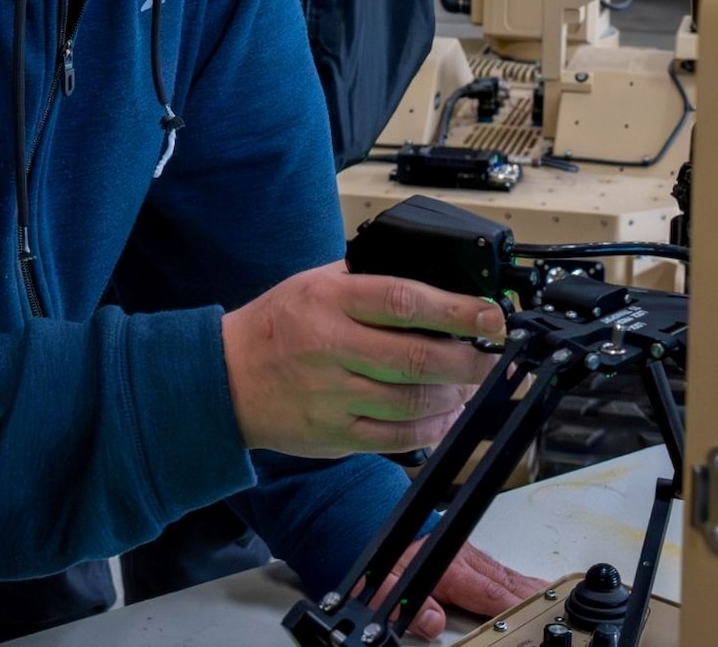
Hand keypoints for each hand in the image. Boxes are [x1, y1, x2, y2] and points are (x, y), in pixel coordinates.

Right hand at [222, 262, 504, 456]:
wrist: (224, 379)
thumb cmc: (277, 325)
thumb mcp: (315, 282)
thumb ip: (369, 279)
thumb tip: (436, 279)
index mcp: (331, 300)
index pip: (405, 301)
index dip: (457, 310)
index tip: (492, 317)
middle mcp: (331, 347)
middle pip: (417, 358)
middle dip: (468, 362)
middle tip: (493, 360)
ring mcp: (332, 395)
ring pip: (412, 402)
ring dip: (453, 397)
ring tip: (469, 387)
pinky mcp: (334, 434)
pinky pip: (396, 438)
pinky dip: (431, 429)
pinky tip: (446, 417)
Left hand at [367, 540, 549, 640]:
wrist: (388, 539)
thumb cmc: (391, 565)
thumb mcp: (387, 586)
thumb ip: (411, 607)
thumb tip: (433, 622)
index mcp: (450, 569)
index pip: (487, 592)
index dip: (509, 605)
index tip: (527, 617)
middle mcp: (466, 560)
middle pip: (505, 582)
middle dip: (530, 597)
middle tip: (554, 609)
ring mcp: (473, 558)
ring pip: (508, 574)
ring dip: (531, 587)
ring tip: (554, 598)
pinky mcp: (475, 559)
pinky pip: (504, 571)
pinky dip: (522, 580)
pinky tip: (534, 587)